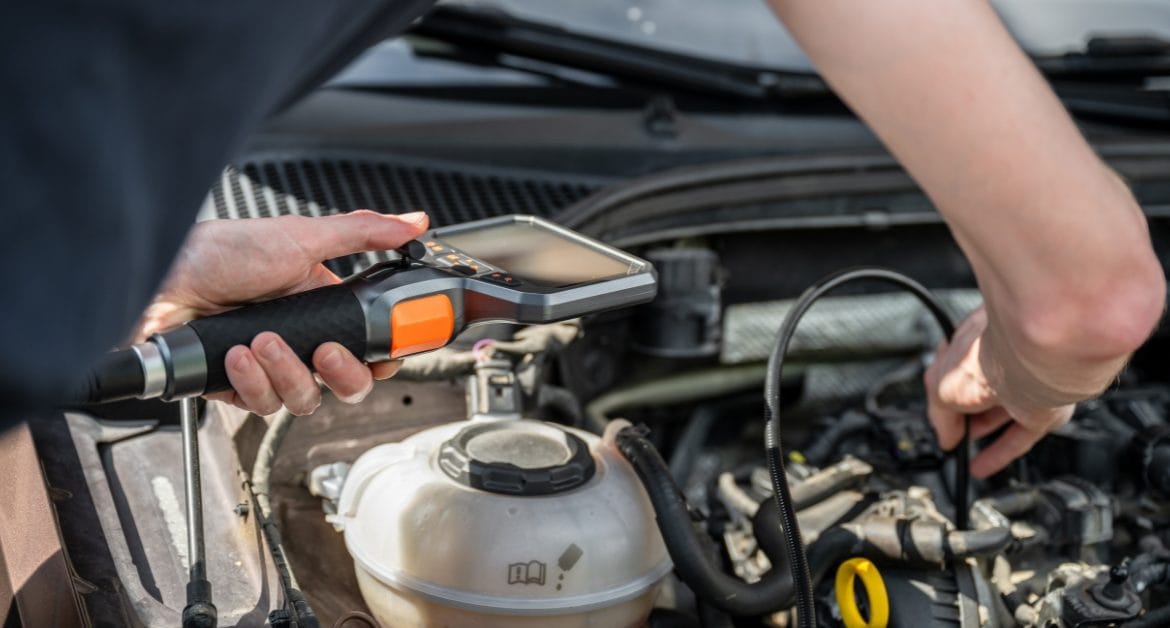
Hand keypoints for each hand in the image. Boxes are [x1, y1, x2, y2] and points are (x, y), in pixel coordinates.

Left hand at [137, 210, 428, 414]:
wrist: (155, 279)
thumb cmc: (217, 252)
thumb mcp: (299, 237)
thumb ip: (362, 232)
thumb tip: (413, 222)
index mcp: (320, 304)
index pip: (367, 345)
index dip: (382, 357)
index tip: (387, 354)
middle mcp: (298, 339)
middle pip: (346, 383)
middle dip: (343, 372)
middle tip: (326, 350)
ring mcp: (267, 367)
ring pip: (305, 399)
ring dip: (288, 372)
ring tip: (262, 340)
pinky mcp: (235, 387)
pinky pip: (261, 405)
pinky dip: (252, 381)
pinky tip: (237, 353)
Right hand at [924, 305, 1074, 477]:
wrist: (1027, 360)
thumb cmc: (982, 356)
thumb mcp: (937, 387)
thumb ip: (939, 414)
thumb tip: (946, 437)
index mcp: (973, 341)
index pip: (955, 370)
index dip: (945, 393)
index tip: (940, 415)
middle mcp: (1000, 361)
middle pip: (980, 393)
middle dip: (966, 414)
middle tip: (952, 432)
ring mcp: (1022, 386)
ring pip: (1002, 415)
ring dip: (983, 434)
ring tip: (965, 452)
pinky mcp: (1041, 410)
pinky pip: (1019, 437)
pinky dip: (1001, 453)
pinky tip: (984, 465)